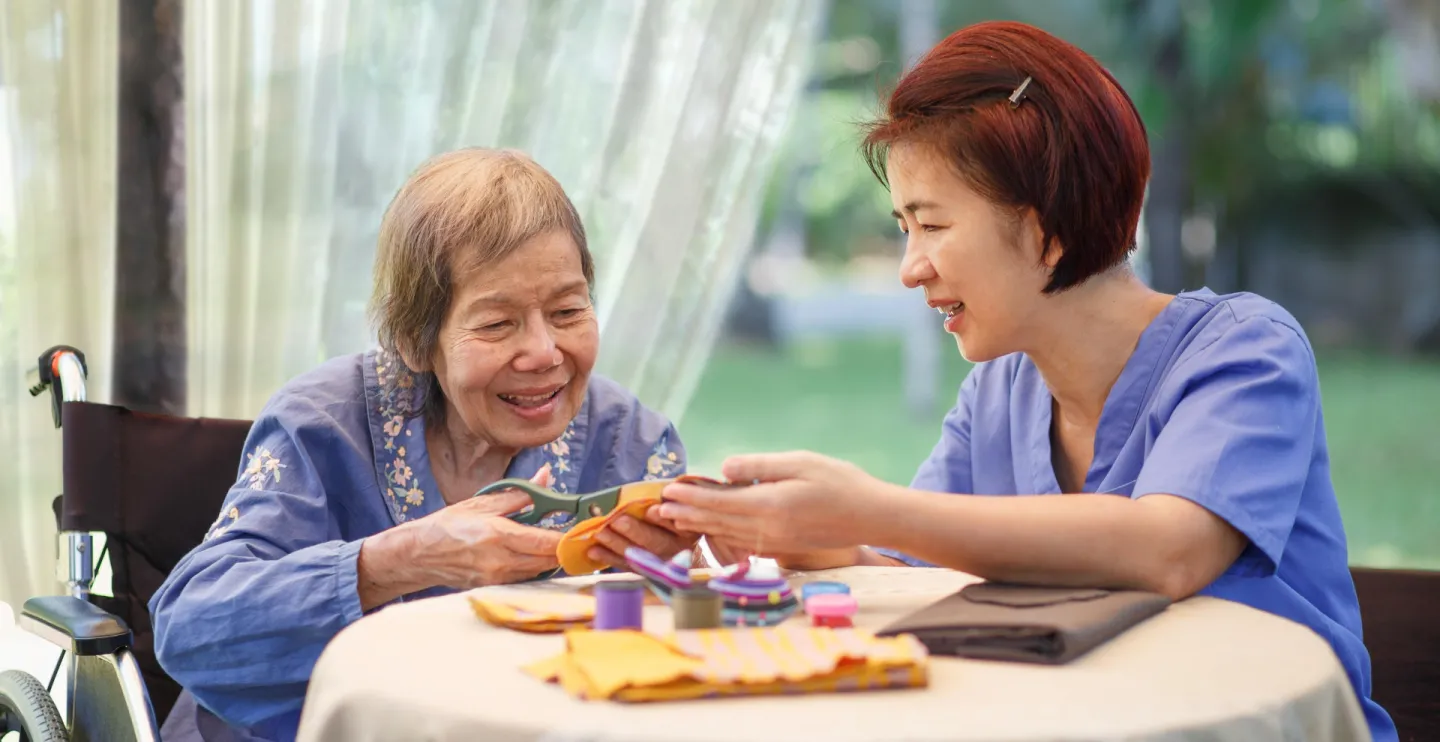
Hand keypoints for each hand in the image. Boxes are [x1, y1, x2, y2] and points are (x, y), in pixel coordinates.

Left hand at [587, 505, 699, 570]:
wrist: (684, 557)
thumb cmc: (677, 523)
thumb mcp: (681, 511)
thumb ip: (671, 502)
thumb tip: (658, 488)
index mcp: (687, 532)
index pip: (677, 525)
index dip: (664, 520)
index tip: (652, 510)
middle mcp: (675, 550)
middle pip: (656, 542)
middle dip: (635, 531)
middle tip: (617, 521)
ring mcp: (659, 564)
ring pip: (638, 555)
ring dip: (616, 544)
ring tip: (600, 533)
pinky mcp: (644, 573)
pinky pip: (625, 566)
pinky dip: (608, 558)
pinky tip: (593, 551)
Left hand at [658, 451, 891, 567]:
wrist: (872, 516)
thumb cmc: (840, 482)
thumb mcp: (800, 462)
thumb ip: (759, 466)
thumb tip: (723, 468)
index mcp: (770, 505)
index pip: (719, 502)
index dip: (691, 496)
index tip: (668, 489)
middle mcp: (767, 530)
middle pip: (717, 521)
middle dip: (686, 513)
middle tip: (659, 506)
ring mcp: (774, 543)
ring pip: (726, 534)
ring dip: (698, 526)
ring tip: (675, 519)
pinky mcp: (782, 548)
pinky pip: (742, 542)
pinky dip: (720, 535)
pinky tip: (710, 530)